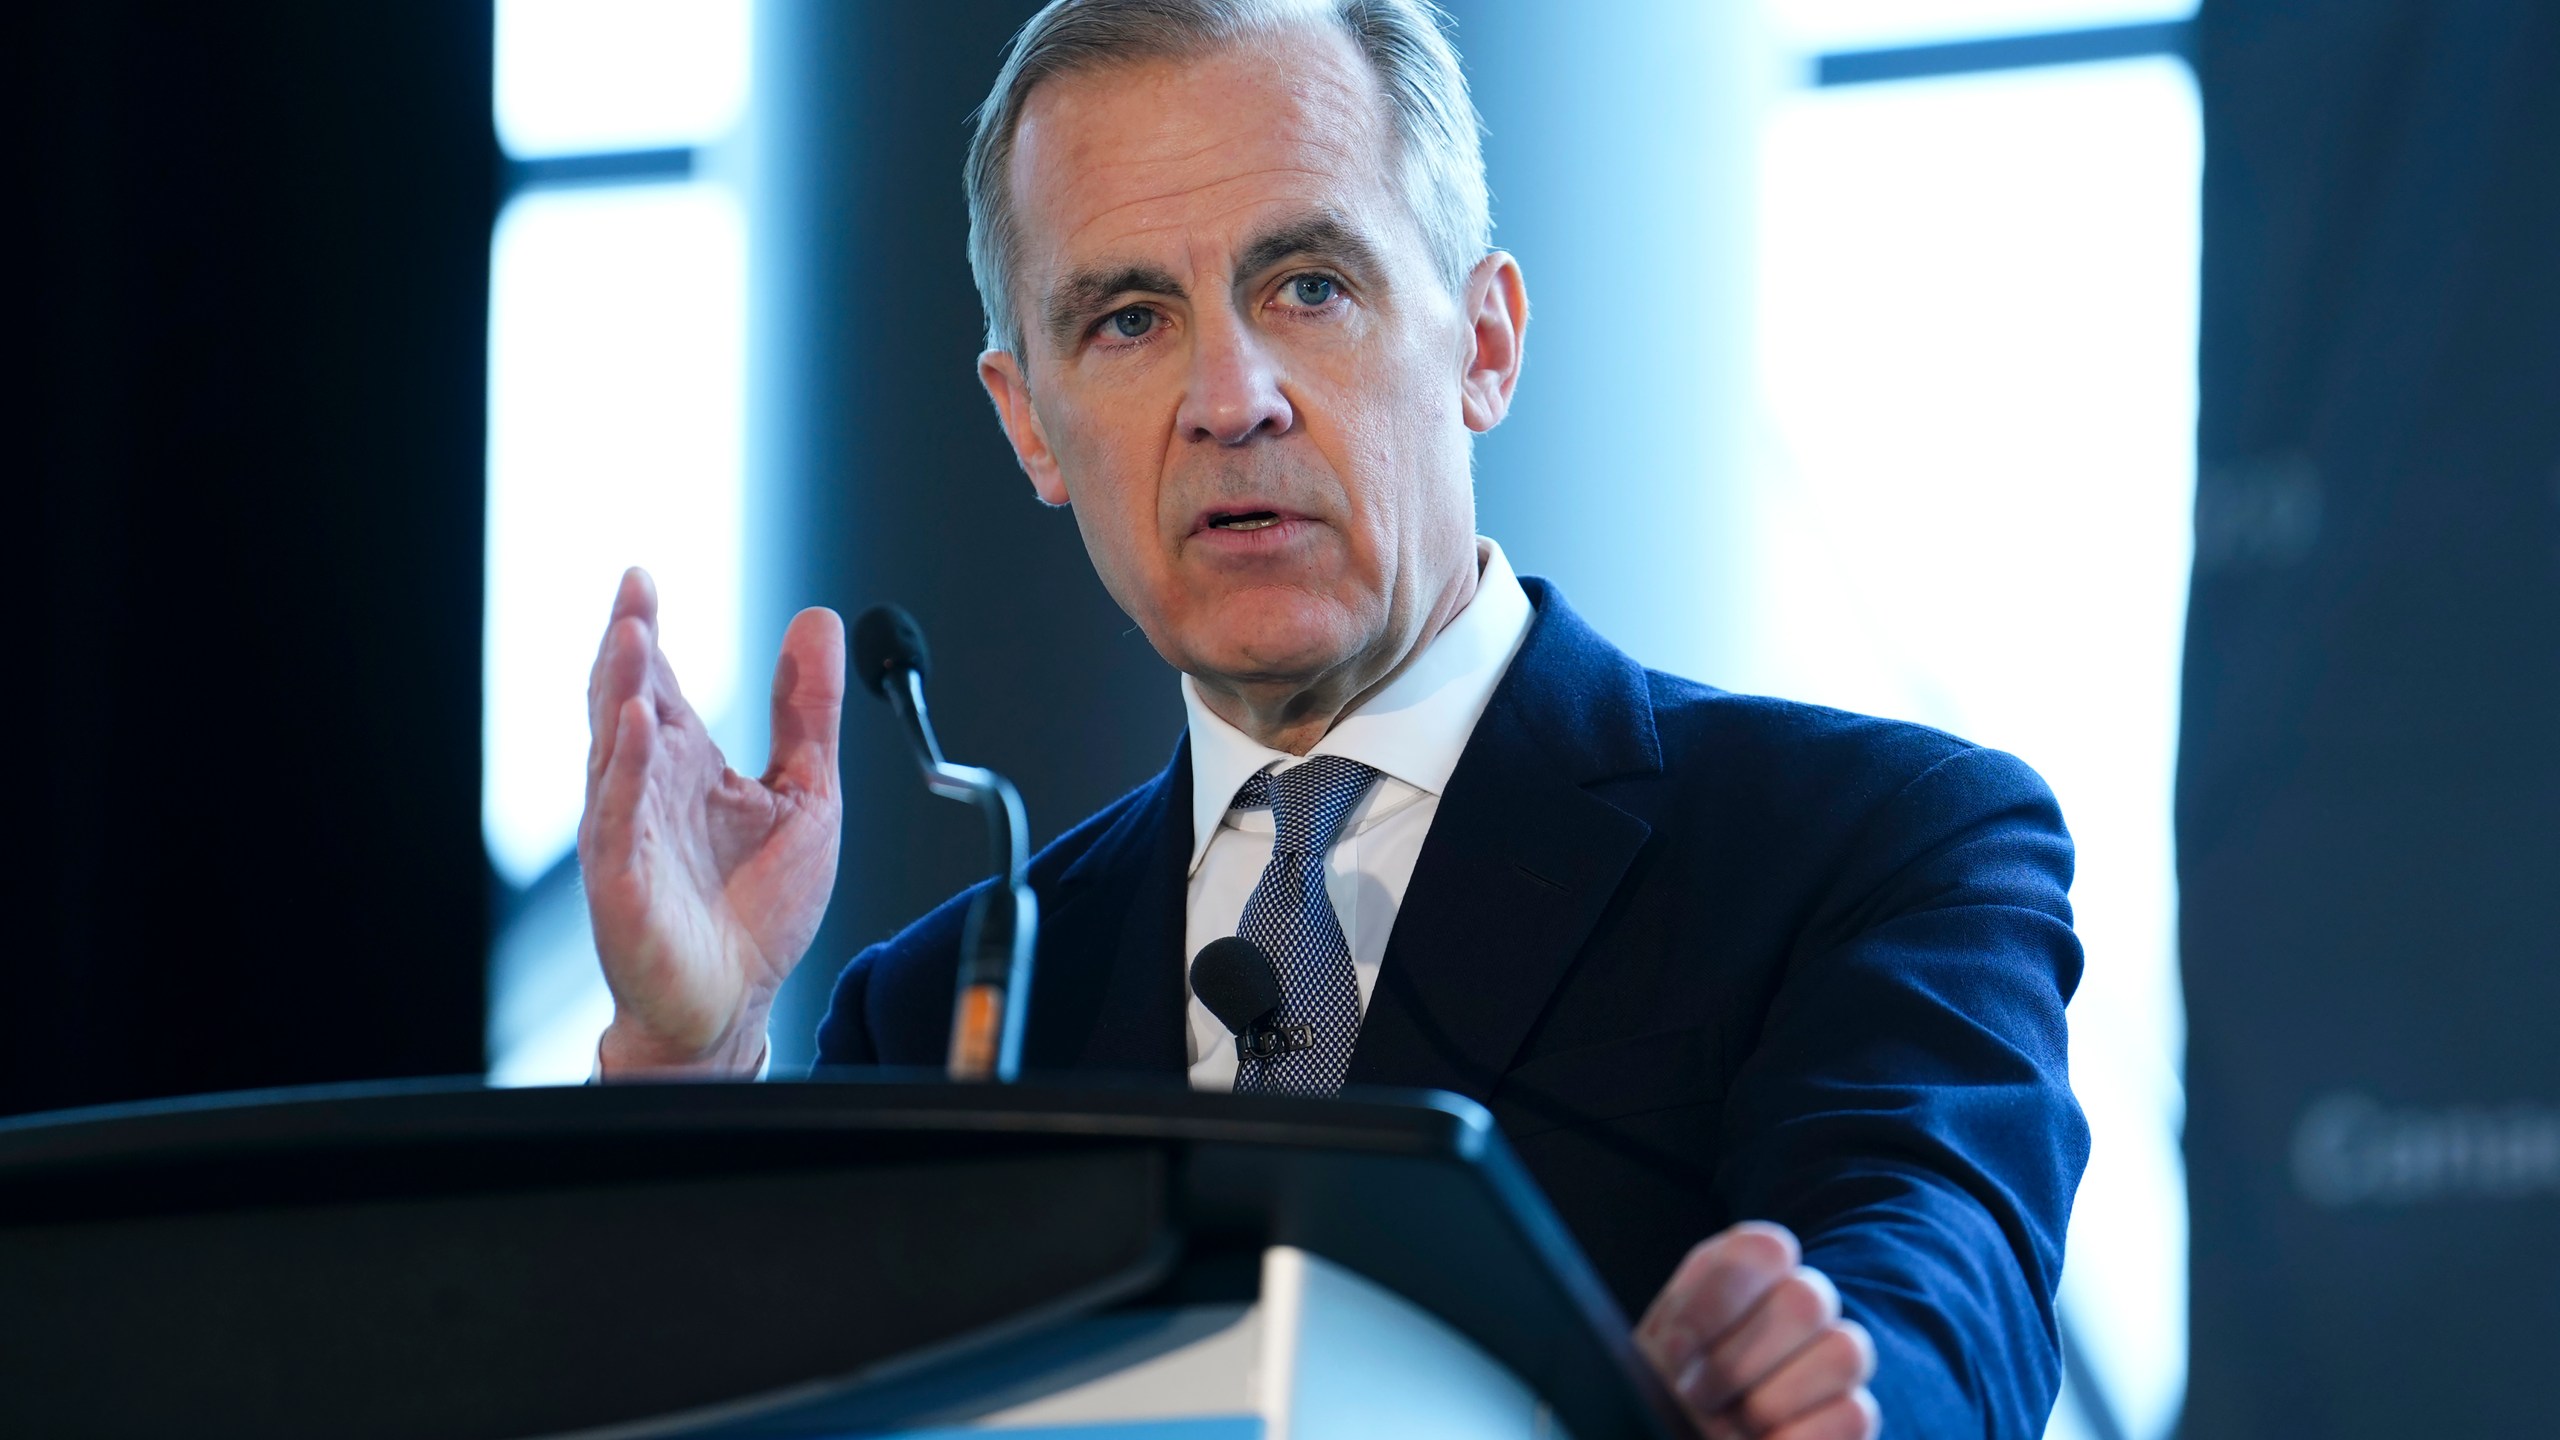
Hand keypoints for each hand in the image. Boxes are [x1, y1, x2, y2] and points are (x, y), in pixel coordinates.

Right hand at [580, 568, 845, 1075]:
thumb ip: (807, 712)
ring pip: (614, 750)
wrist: (738, 1002)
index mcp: (685, 765)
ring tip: (628, 636)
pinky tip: (635, 728)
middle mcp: (648, 790)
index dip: (645, 630)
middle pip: (625, 702)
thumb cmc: (758, 908)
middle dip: (626, 646)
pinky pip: (618, 819)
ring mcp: (629, 833)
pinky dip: (625, 772)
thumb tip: (817, 623)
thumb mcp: (807, 791)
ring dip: (619, 691)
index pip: (657, 682)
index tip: (641, 578)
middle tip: (634, 593)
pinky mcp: (624, 882)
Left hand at [1635, 1222, 1878, 1439]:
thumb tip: (1676, 1352)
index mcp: (1746, 1268)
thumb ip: (1669, 1337)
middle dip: (1737, 1361)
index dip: (1715, 1303)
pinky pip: (1855, 1414)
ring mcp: (1835, 1356)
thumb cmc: (1662, 1389)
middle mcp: (1800, 1300)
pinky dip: (1800, 1438)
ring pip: (1845, 1352)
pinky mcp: (1853, 1414)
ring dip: (1771, 1401)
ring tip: (1728, 1427)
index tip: (1674, 1349)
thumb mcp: (1649, 1355)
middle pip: (1807, 1301)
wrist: (1677, 1430)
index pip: (1763, 1250)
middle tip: (1695, 1395)